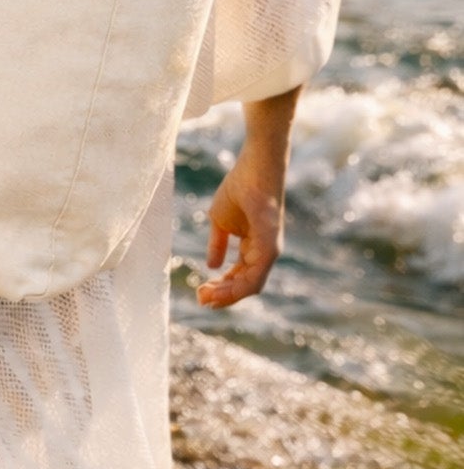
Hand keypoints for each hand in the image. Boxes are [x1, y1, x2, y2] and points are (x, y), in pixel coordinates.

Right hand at [196, 149, 285, 309]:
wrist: (254, 168)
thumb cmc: (239, 188)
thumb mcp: (221, 222)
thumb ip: (218, 244)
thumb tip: (212, 266)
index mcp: (254, 248)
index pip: (239, 277)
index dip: (221, 288)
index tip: (200, 293)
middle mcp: (264, 253)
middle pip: (244, 286)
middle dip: (221, 296)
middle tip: (200, 300)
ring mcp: (269, 251)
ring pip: (250, 286)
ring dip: (227, 296)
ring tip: (205, 298)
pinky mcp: (269, 247)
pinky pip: (254, 276)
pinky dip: (236, 288)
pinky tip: (219, 291)